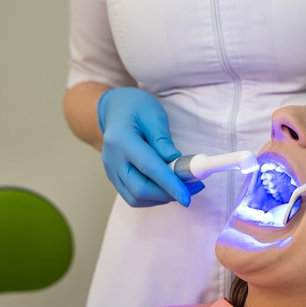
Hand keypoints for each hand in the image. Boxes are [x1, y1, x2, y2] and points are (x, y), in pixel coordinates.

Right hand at [98, 87, 203, 206]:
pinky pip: (133, 197)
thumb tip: (176, 164)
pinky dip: (153, 197)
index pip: (149, 168)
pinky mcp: (115, 178)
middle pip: (140, 189)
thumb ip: (163, 140)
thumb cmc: (137, 108)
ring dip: (162, 198)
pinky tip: (167, 188)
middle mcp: (113, 159)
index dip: (169, 185)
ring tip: (183, 186)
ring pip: (136, 198)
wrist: (116, 110)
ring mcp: (111, 171)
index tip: (187, 198)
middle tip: (193, 187)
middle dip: (169, 194)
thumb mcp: (154, 116)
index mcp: (121, 140)